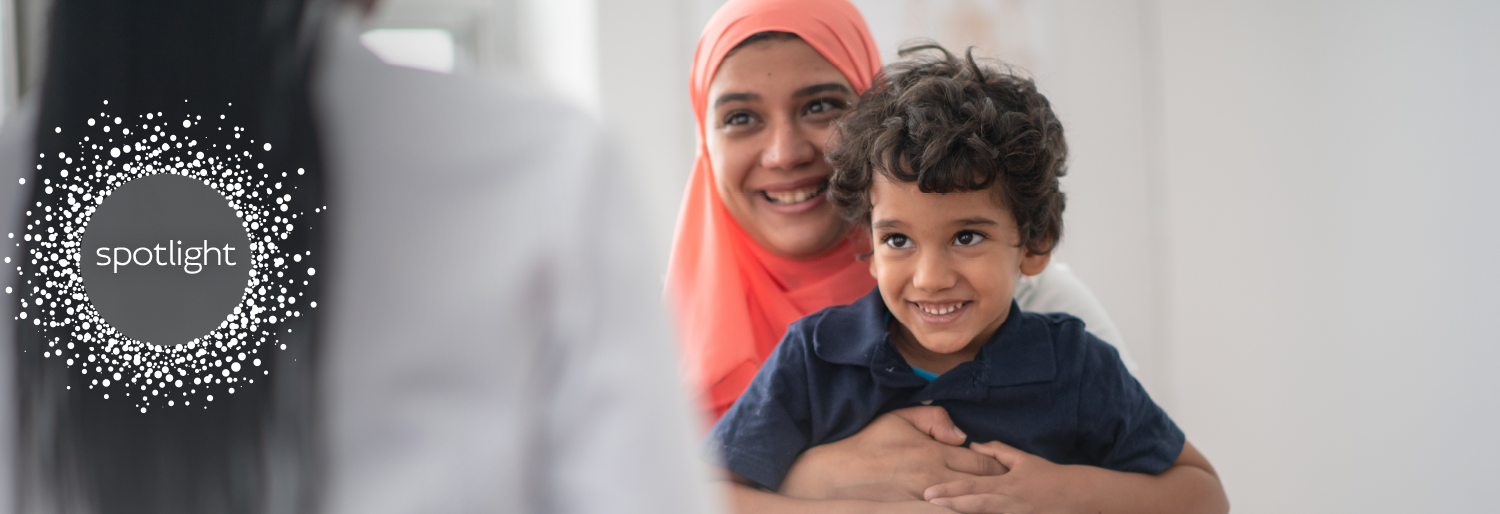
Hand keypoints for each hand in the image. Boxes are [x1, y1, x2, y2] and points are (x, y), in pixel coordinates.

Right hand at [779, 407, 1008, 501]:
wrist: (837, 477)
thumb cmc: (868, 445)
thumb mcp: (899, 418)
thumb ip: (935, 418)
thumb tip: (961, 435)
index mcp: (934, 452)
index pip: (982, 462)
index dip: (998, 466)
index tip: (1007, 469)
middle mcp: (935, 479)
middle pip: (983, 487)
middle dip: (999, 488)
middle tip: (1012, 490)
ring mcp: (925, 501)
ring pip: (969, 506)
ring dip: (985, 504)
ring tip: (1000, 504)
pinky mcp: (915, 513)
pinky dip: (962, 510)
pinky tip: (971, 509)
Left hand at [923, 441, 1094, 513]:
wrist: (1080, 496)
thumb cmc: (1049, 477)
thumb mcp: (1024, 460)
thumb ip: (997, 452)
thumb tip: (972, 445)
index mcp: (1007, 485)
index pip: (973, 488)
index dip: (950, 491)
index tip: (929, 492)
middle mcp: (1009, 503)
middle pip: (975, 507)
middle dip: (950, 506)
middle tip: (926, 503)